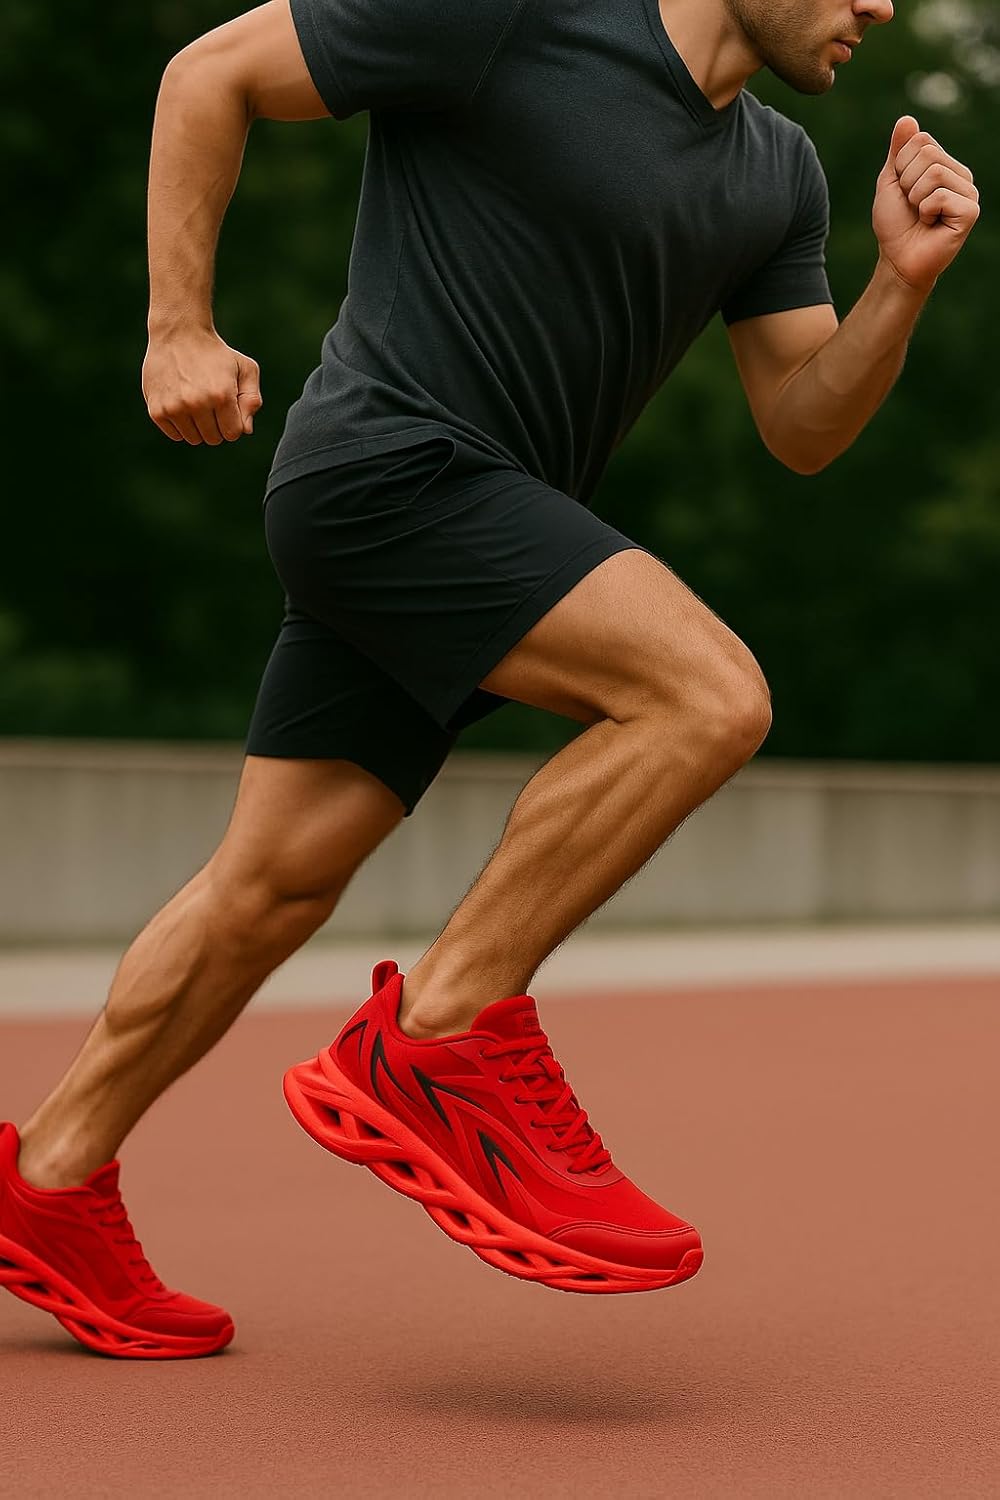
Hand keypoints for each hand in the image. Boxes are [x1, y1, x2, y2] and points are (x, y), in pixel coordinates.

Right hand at [142, 328, 262, 444]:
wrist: (178, 333)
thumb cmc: (215, 353)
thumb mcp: (245, 368)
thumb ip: (252, 400)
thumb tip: (245, 430)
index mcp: (221, 395)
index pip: (232, 434)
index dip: (233, 423)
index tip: (227, 407)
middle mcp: (196, 403)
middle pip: (213, 439)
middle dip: (216, 426)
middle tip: (211, 403)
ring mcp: (174, 408)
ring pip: (194, 439)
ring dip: (198, 426)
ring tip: (196, 401)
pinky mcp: (157, 410)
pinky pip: (175, 435)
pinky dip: (180, 425)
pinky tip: (181, 403)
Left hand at [873, 116, 979, 294]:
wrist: (898, 260)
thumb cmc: (895, 224)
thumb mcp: (891, 181)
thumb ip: (899, 151)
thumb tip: (907, 119)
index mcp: (944, 163)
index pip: (920, 140)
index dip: (900, 167)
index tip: (903, 191)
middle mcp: (960, 174)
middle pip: (928, 154)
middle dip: (907, 183)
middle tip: (912, 206)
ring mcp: (969, 192)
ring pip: (935, 173)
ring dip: (916, 199)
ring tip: (922, 216)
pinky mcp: (970, 211)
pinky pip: (940, 196)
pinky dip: (926, 211)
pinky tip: (931, 224)